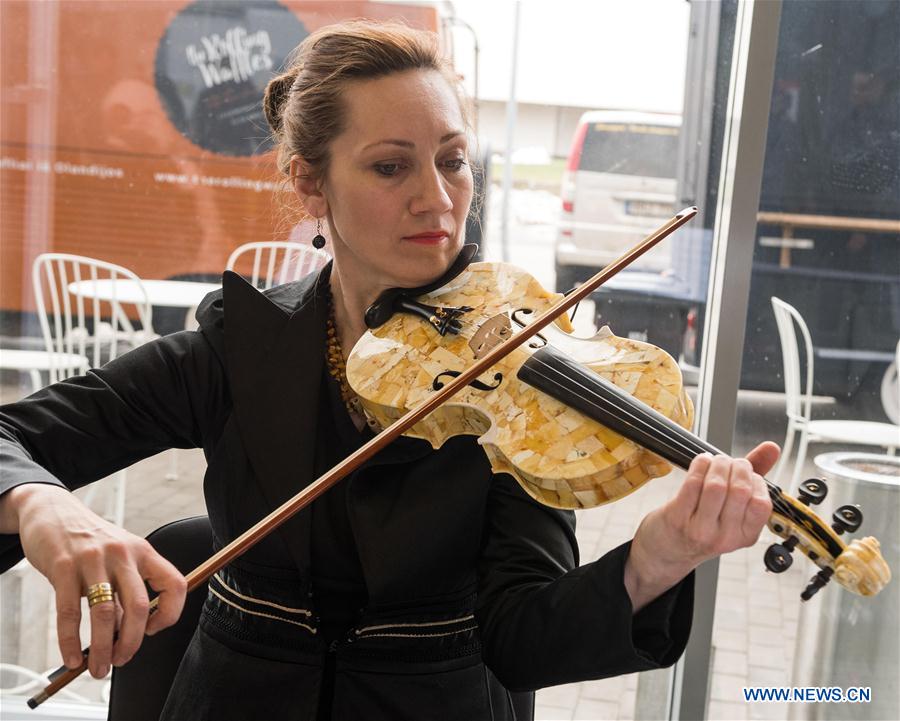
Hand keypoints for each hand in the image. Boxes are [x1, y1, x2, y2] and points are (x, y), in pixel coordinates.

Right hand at [11, 485, 186, 677]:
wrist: (52, 511)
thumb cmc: (88, 541)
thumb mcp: (117, 557)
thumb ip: (124, 590)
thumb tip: (127, 634)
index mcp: (143, 551)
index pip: (174, 584)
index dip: (171, 613)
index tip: (154, 631)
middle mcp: (123, 554)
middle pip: (139, 606)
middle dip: (133, 642)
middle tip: (122, 661)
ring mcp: (93, 560)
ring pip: (106, 614)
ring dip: (104, 649)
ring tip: (98, 669)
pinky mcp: (64, 567)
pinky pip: (70, 612)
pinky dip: (71, 641)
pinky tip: (72, 657)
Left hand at [625, 442, 778, 610]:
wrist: (666, 551)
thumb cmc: (703, 525)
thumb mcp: (732, 512)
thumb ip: (754, 479)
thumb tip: (772, 448)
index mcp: (746, 536)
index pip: (762, 504)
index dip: (756, 481)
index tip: (748, 474)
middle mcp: (725, 537)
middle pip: (739, 490)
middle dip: (736, 466)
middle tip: (729, 462)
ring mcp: (700, 530)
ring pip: (716, 485)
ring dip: (717, 464)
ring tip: (714, 461)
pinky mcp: (677, 518)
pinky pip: (692, 484)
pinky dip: (699, 465)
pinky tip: (701, 462)